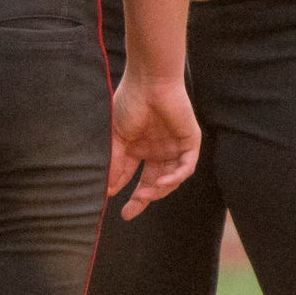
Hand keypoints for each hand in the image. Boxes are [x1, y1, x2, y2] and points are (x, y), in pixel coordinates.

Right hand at [108, 72, 200, 219]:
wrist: (149, 81)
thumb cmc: (130, 103)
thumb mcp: (117, 137)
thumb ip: (115, 162)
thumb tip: (106, 188)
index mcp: (140, 148)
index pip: (133, 176)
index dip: (123, 190)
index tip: (111, 203)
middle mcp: (158, 150)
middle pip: (152, 182)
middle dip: (142, 199)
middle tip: (129, 212)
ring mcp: (174, 147)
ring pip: (170, 178)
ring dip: (158, 189)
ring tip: (143, 194)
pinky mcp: (189, 142)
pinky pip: (186, 167)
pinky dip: (175, 177)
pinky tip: (162, 182)